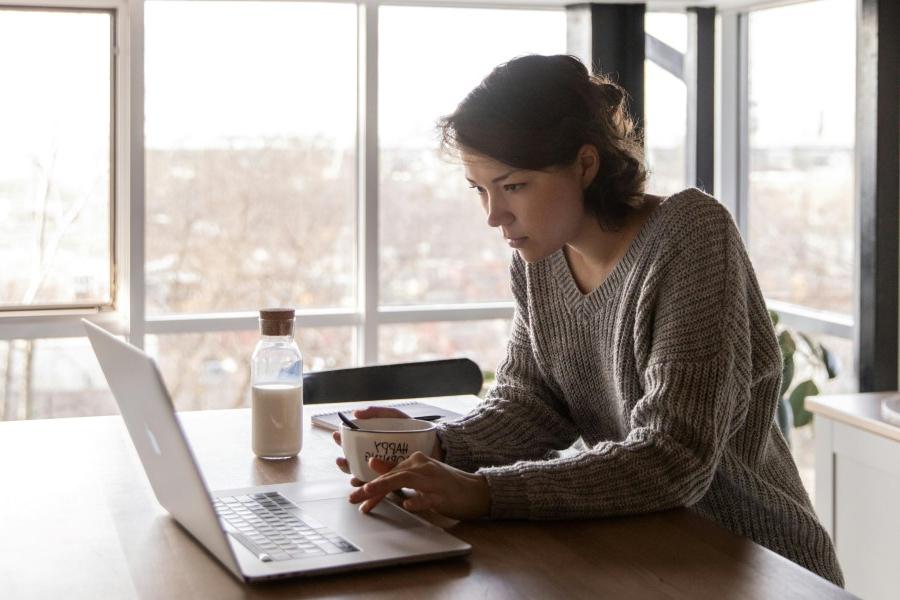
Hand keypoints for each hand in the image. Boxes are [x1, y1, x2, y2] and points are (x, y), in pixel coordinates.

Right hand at [332, 406, 444, 485]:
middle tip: (342, 459)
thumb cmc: (413, 429)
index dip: (341, 439)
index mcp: (372, 441)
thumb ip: (377, 413)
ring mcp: (382, 469)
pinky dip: (368, 485)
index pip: (352, 441)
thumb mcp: (395, 417)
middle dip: (344, 462)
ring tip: (352, 475)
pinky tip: (363, 483)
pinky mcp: (392, 479)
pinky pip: (377, 484)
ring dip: (354, 476)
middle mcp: (374, 456)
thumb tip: (357, 412)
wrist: (436, 445)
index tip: (337, 436)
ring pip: (362, 475)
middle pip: (353, 461)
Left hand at [348, 451, 490, 520]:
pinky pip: (429, 497)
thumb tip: (372, 462)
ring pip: (405, 481)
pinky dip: (418, 501)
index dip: (370, 484)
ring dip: (384, 488)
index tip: (356, 496)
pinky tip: (408, 505)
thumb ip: (396, 469)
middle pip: (392, 476)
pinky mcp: (444, 494)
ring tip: (369, 494)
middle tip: (354, 497)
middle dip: (370, 487)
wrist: (475, 490)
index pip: (388, 473)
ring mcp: (433, 480)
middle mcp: (422, 467)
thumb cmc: (445, 484)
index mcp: (415, 461)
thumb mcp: (418, 475)